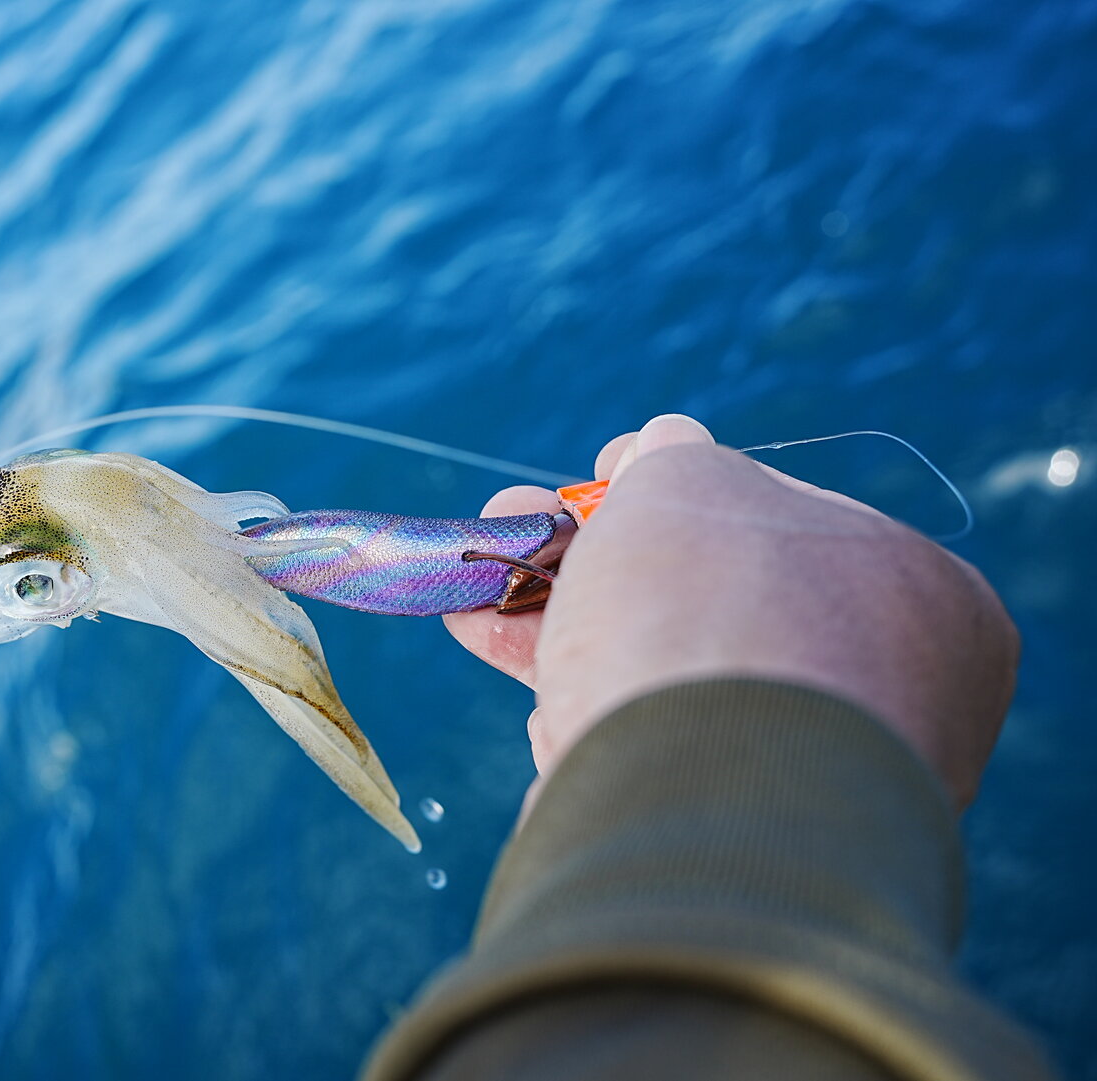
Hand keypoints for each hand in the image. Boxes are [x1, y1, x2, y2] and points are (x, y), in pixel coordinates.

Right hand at [445, 414, 1017, 808]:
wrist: (697, 808)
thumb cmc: (708, 618)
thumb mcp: (683, 482)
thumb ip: (673, 457)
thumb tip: (660, 450)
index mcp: (922, 594)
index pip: (787, 515)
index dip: (678, 487)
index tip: (593, 477)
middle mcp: (888, 693)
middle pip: (712, 598)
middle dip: (596, 561)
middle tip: (511, 531)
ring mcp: (813, 774)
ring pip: (666, 676)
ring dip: (561, 628)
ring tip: (472, 603)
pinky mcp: (729, 842)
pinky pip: (644, 753)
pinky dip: (580, 714)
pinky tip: (527, 694)